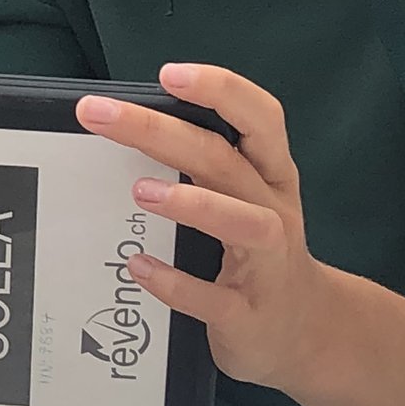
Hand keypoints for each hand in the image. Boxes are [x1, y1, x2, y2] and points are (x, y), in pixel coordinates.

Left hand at [73, 62, 333, 394]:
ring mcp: (266, 264)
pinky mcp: (248, 315)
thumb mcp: (244, 196)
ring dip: (192, 203)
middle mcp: (273, 210)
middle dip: (161, 131)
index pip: (261, 117)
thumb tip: (125, 124)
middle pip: (225, 160)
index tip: (169, 73)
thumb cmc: (256, 248)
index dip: (221, 90)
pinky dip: (175, 282)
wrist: (304, 332)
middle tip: (100, 115)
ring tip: (139, 190)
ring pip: (243, 224)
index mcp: (272, 173)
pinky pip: (213, 299)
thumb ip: (202, 162)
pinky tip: (138, 267)